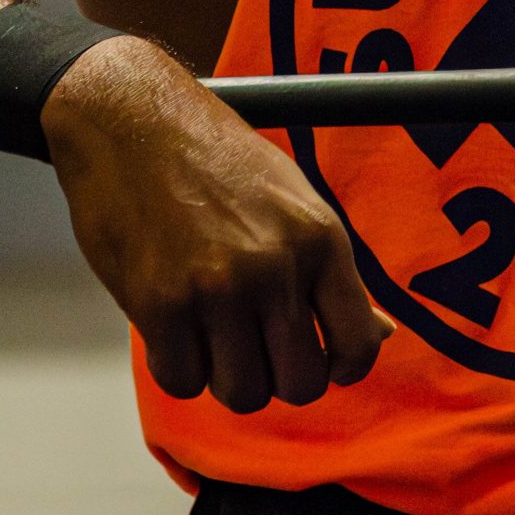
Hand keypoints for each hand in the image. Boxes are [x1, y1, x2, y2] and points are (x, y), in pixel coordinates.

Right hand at [42, 36, 392, 412]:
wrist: (133, 121)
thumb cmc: (217, 160)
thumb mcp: (294, 199)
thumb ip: (332, 273)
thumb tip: (381, 334)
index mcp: (320, 238)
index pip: (358, 345)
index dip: (340, 368)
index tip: (318, 361)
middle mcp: (275, 267)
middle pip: (299, 385)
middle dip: (278, 376)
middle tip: (254, 346)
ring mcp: (217, 289)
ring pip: (242, 393)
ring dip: (225, 375)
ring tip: (211, 330)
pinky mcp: (159, 306)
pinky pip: (183, 381)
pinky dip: (178, 365)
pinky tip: (174, 326)